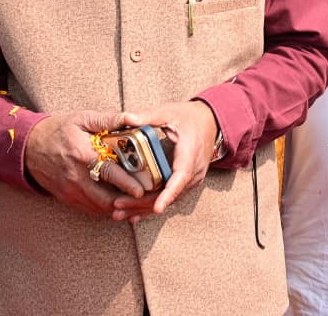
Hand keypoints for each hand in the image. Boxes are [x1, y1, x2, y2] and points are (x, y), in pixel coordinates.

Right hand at [24, 111, 147, 215]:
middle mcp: (77, 177)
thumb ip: (109, 119)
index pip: (109, 173)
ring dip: (119, 209)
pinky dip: (106, 210)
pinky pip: (89, 209)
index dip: (127, 183)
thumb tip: (134, 118)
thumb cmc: (58, 129)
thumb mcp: (82, 118)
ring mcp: (71, 191)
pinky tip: (120, 206)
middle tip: (146, 201)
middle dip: (127, 202)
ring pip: (99, 208)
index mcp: (83, 155)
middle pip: (106, 198)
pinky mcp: (67, 198)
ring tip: (138, 206)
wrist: (27, 147)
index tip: (142, 190)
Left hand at [109, 100, 218, 221]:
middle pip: (169, 194)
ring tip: (119, 213)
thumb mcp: (169, 112)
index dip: (169, 194)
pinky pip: (170, 198)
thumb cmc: (189, 117)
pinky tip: (133, 215)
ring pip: (168, 200)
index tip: (158, 208)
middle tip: (117, 207)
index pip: (181, 177)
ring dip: (143, 209)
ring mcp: (192, 179)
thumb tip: (127, 117)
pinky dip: (151, 206)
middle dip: (142, 204)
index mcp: (190, 153)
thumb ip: (148, 117)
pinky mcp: (187, 183)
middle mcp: (194, 171)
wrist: (210, 121)